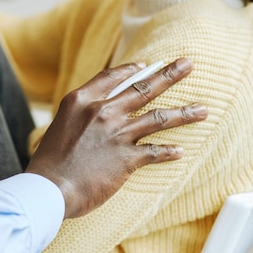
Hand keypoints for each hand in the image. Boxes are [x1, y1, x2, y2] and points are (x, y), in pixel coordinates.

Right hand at [26, 58, 207, 218]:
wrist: (50, 188)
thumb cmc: (50, 162)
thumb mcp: (60, 126)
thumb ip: (80, 117)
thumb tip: (96, 116)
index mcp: (81, 101)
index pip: (112, 77)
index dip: (132, 70)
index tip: (147, 66)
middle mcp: (101, 112)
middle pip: (142, 88)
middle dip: (169, 75)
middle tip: (187, 64)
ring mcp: (116, 134)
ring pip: (159, 117)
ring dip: (184, 113)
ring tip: (203, 110)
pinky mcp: (126, 158)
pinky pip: (155, 152)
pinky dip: (169, 152)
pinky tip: (180, 151)